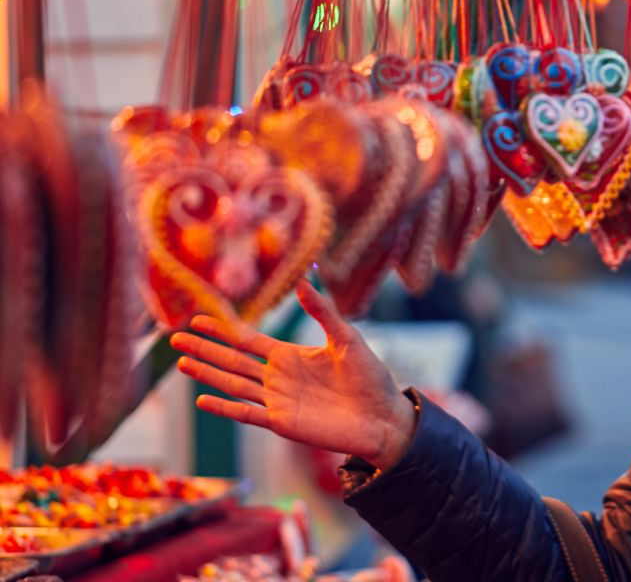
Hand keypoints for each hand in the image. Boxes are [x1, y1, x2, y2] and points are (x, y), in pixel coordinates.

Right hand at [170, 279, 415, 470]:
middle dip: (205, 349)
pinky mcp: (283, 423)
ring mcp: (278, 401)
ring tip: (182, 363)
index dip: (223, 331)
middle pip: (232, 361)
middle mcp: (278, 378)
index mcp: (291, 356)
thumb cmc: (370, 378)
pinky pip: (247, 414)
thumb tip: (302, 282)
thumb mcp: (347, 338)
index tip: (197, 319)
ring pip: (233, 385)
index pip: (247, 341)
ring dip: (208, 374)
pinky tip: (202, 400)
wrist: (383, 417)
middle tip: (174, 340)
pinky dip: (225, 408)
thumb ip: (323, 312)